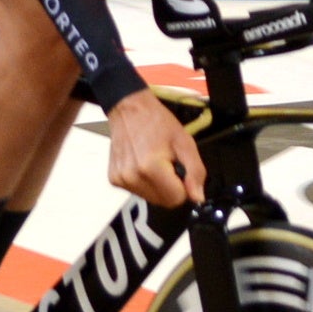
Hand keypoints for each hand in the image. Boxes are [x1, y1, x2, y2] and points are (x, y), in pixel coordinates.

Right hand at [106, 90, 206, 208]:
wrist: (130, 110)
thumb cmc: (156, 122)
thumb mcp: (185, 143)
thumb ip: (195, 172)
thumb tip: (197, 197)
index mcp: (151, 168)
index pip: (176, 199)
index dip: (184, 187)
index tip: (180, 171)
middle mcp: (132, 177)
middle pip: (163, 202)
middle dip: (171, 187)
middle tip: (168, 164)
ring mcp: (121, 179)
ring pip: (151, 198)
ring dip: (157, 185)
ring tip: (155, 162)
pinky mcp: (114, 179)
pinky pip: (138, 191)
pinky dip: (144, 182)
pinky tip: (143, 164)